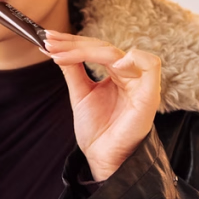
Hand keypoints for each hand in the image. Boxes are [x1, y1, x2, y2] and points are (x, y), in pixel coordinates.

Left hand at [44, 30, 161, 181]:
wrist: (102, 158)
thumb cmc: (96, 130)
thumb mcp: (80, 94)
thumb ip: (74, 69)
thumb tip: (56, 47)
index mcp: (117, 74)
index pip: (97, 48)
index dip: (73, 43)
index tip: (48, 41)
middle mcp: (130, 75)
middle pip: (104, 47)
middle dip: (74, 43)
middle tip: (50, 43)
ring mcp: (140, 83)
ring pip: (117, 53)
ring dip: (87, 50)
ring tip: (60, 55)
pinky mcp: (149, 95)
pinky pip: (150, 65)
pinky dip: (131, 59)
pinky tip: (109, 64)